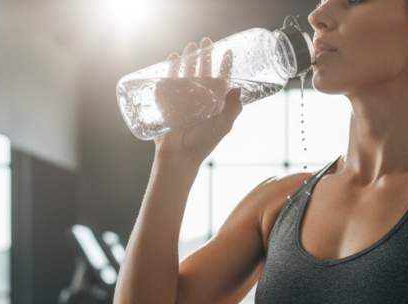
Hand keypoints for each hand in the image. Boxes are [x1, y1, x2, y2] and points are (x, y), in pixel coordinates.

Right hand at [153, 37, 242, 163]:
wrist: (179, 156)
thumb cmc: (203, 143)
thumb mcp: (223, 125)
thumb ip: (233, 108)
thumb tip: (238, 87)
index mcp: (215, 104)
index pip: (221, 80)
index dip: (224, 65)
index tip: (228, 51)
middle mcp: (200, 100)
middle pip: (203, 72)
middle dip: (205, 56)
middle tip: (206, 41)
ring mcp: (184, 100)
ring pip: (186, 74)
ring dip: (188, 59)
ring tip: (191, 46)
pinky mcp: (169, 102)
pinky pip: (169, 82)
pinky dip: (171, 69)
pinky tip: (173, 58)